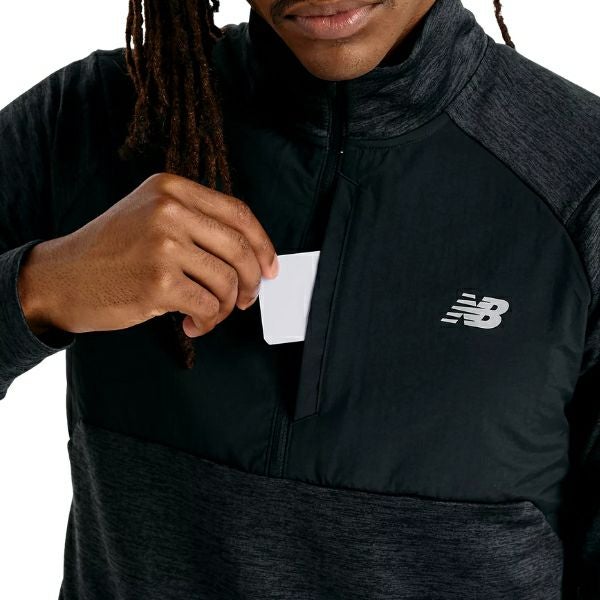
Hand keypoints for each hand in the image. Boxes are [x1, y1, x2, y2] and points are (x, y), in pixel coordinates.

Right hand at [17, 172, 278, 337]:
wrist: (63, 278)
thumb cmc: (112, 251)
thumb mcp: (151, 216)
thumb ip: (197, 223)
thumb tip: (252, 255)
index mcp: (172, 189)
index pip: (238, 213)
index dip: (262, 244)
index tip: (270, 268)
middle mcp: (170, 210)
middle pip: (239, 249)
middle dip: (252, 282)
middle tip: (247, 300)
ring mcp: (164, 244)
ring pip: (227, 281)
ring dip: (225, 307)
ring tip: (207, 315)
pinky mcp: (159, 281)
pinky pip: (209, 306)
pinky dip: (208, 322)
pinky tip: (192, 325)